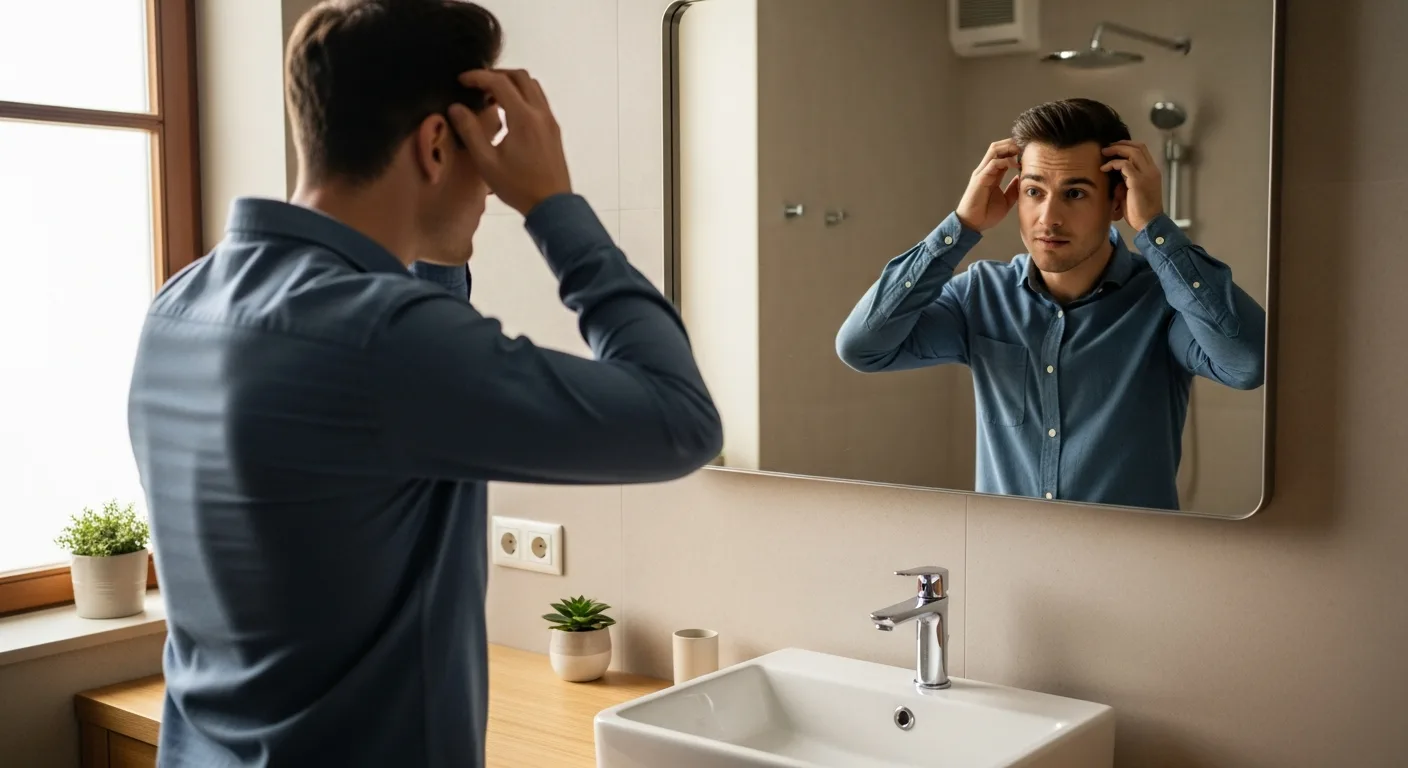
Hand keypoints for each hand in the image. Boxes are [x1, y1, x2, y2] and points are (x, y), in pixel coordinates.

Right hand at [449, 69, 572, 215]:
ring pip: (533, 86)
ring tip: (491, 96)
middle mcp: (540, 112)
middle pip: (520, 76)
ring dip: (512, 84)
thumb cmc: (517, 186)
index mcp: (523, 118)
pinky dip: (522, 95)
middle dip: (497, 74)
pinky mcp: (554, 129)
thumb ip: (470, 131)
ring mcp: (550, 120)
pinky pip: (539, 100)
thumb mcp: (487, 162)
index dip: (478, 77)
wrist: (552, 204)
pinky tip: (508, 112)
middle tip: (477, 84)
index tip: (462, 81)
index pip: (500, 83)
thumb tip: (456, 108)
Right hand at [955, 139, 1021, 231]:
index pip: (1003, 154)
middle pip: (998, 147)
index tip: (1030, 152)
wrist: (973, 225)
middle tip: (1027, 147)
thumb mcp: (1006, 200)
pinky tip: (1016, 165)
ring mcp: (982, 172)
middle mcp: (986, 170)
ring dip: (1009, 148)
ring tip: (1022, 152)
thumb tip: (1021, 178)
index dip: (1016, 150)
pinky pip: (994, 163)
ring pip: (994, 149)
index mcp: (992, 174)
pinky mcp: (980, 178)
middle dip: (1013, 144)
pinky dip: (1006, 161)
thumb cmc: (986, 214)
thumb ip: (1013, 189)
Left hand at [1101, 140, 1163, 231]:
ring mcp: (1146, 174)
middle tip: (1106, 148)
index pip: (1142, 150)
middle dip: (1121, 144)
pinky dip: (1113, 164)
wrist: (1149, 223)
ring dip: (1116, 150)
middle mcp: (1151, 170)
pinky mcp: (1138, 181)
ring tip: (1104, 153)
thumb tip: (1114, 174)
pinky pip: (1124, 165)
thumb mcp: (1133, 191)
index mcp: (1152, 172)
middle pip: (1138, 147)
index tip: (1114, 148)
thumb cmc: (1140, 211)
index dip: (1128, 145)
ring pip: (1132, 152)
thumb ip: (1127, 180)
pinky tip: (1104, 169)